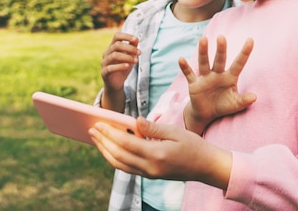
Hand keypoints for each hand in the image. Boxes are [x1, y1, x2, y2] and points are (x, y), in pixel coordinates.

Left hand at [89, 117, 231, 189]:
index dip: (110, 133)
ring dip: (105, 152)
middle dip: (103, 142)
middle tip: (91, 130)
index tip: (99, 123)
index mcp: (157, 154)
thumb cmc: (194, 145)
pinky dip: (115, 158)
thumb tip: (135, 121)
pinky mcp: (150, 175)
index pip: (126, 143)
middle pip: (119, 155)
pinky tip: (110, 149)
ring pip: (120, 165)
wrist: (206, 167)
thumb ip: (153, 128)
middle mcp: (150, 167)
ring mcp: (149, 174)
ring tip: (96, 139)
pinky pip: (127, 168)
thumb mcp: (175, 131)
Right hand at [100, 32, 139, 110]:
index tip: (136, 39)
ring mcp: (104, 63)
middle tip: (139, 52)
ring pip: (114, 55)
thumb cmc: (123, 67)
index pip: (116, 36)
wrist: (117, 83)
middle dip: (130, 48)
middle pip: (116, 45)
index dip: (126, 36)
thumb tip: (136, 39)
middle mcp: (107, 53)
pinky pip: (110, 68)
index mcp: (112, 47)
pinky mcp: (104, 72)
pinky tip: (128, 66)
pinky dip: (120, 66)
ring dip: (127, 57)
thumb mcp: (130, 57)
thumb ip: (132, 48)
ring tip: (136, 60)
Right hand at [179, 35, 256, 133]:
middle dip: (221, 49)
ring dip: (203, 52)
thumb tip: (255, 97)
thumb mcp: (234, 104)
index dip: (245, 53)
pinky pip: (189, 74)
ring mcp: (205, 77)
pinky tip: (181, 59)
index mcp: (229, 77)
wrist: (206, 113)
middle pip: (219, 60)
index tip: (251, 40)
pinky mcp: (194, 84)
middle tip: (221, 37)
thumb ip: (243, 101)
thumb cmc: (223, 105)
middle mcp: (217, 74)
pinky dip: (185, 67)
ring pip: (204, 62)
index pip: (238, 63)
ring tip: (203, 39)